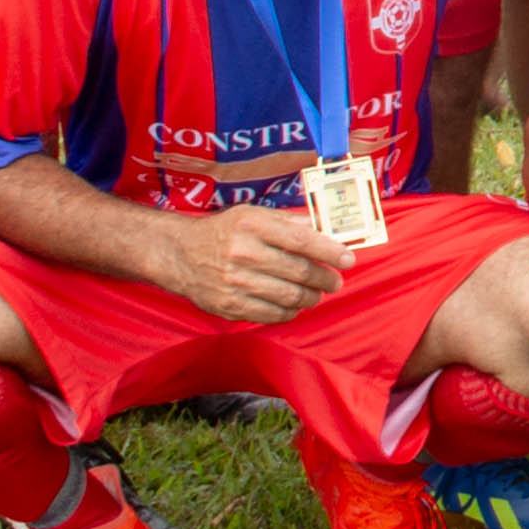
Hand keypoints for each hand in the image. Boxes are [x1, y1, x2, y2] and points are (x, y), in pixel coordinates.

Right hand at [169, 204, 351, 325]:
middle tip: (335, 281)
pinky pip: (269, 314)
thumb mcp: (253, 215)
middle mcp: (242, 254)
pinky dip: (289, 312)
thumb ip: (288, 221)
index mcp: (252, 226)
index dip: (330, 251)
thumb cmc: (224, 232)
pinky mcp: (228, 306)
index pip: (301, 240)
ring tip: (317, 294)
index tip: (348, 260)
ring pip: (287, 296)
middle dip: (325, 279)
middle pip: (298, 271)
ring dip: (310, 298)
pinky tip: (294, 306)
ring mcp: (234, 283)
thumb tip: (323, 228)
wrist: (179, 255)